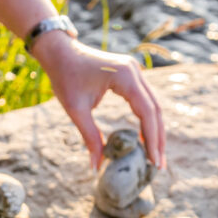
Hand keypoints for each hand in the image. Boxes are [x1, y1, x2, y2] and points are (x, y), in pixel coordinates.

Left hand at [32, 35, 165, 170]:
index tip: (153, 162)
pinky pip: (144, 99)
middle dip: (158, 138)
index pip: (147, 112)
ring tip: (154, 155)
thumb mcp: (76, 109)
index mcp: (125, 76)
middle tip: (158, 165)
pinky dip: (147, 119)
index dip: (152, 138)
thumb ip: (90, 137)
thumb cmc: (65, 76)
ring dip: (154, 130)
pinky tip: (144, 138)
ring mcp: (134, 71)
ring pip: (152, 104)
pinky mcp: (130, 74)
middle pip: (155, 109)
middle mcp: (134, 71)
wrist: (59, 51)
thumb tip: (96, 166)